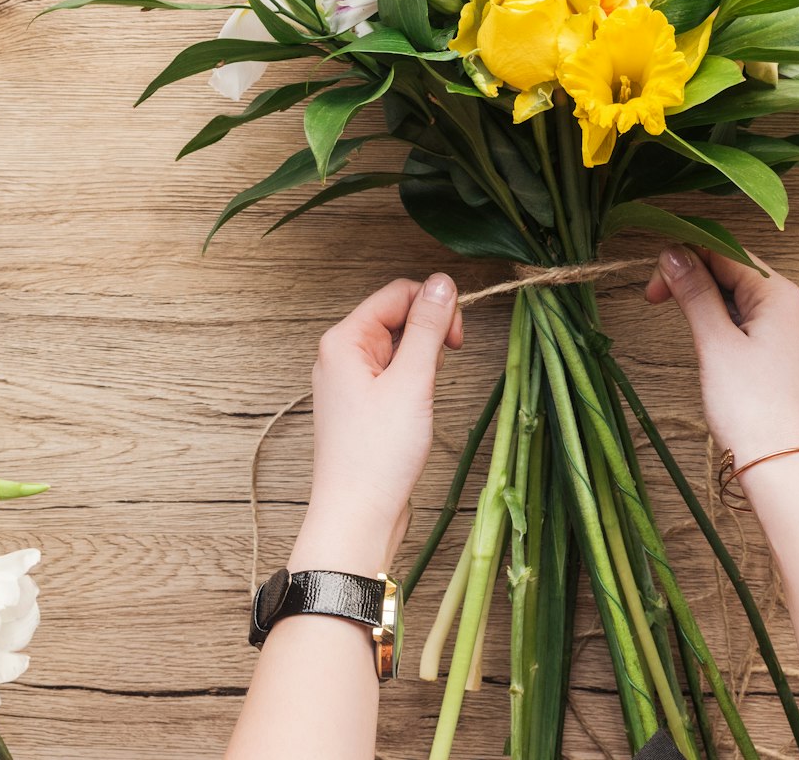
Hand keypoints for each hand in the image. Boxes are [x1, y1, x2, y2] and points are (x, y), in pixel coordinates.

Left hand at [291, 274, 462, 578]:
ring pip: (398, 347)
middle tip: (447, 363)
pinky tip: (418, 409)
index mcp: (343, 340)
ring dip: (423, 360)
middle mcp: (341, 356)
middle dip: (429, 333)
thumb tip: (442, 281)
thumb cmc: (377, 456)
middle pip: (397, 316)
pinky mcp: (362, 407)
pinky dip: (414, 383)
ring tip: (426, 395)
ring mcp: (350, 383)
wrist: (357, 517)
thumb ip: (428, 326)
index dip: (433, 306)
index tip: (457, 337)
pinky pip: (393, 375)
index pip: (397, 293)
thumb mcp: (412, 381)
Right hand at [646, 247, 798, 470]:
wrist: (787, 472)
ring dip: (710, 307)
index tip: (651, 288)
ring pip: (746, 304)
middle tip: (656, 304)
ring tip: (689, 334)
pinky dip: (730, 330)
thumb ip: (694, 293)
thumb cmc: (752, 410)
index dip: (682, 261)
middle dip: (694, 283)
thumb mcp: (715, 344)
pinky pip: (759, 330)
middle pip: (737, 275)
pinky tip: (715, 351)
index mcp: (782, 295)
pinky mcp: (797, 363)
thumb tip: (674, 254)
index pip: (724, 253)